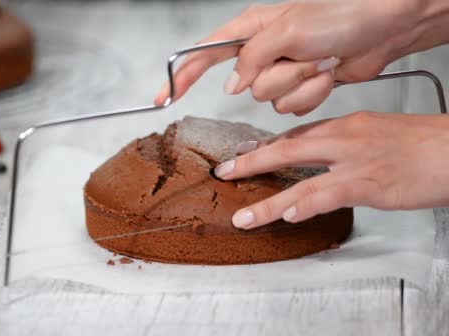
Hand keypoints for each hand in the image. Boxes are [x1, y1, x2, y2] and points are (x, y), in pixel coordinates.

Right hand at [154, 0, 433, 114]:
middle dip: (278, 78)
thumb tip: (232, 86)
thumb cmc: (341, 15)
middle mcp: (262, 53)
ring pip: (270, 102)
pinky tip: (327, 73)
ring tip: (321, 61)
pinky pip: (292, 109)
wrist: (382, 30)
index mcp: (250, 29)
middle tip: (304, 57)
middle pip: (245, 87)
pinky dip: (313, 95)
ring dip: (300, 86)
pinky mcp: (299, 89)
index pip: (203, 55)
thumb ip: (250, 60)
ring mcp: (281, 73)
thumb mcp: (287, 31)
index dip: (180, 77)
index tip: (163, 96)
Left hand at [213, 112, 448, 228]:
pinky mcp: (370, 183)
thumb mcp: (380, 134)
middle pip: (287, 148)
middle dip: (251, 161)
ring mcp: (354, 161)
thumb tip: (327, 160)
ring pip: (300, 179)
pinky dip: (305, 206)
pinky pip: (328, 194)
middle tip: (225, 171)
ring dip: (268, 201)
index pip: (298, 133)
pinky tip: (288, 216)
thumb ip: (348, 145)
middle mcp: (344, 138)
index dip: (268, 145)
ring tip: (244, 216)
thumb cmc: (426, 144)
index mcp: (347, 125)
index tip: (247, 151)